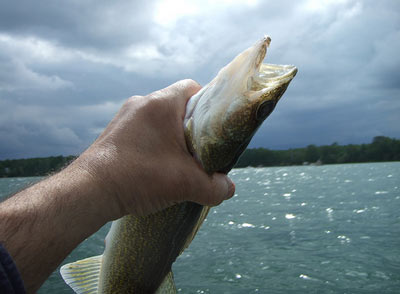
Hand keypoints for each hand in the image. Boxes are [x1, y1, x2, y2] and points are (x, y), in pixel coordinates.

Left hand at [74, 79, 234, 217]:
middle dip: (191, 127)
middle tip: (200, 150)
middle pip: (177, 105)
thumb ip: (215, 187)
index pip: (192, 87)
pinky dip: (153, 143)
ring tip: (178, 161)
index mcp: (161, 103)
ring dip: (171, 137)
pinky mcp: (114, 132)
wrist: (89, 191)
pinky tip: (155, 166)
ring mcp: (124, 117)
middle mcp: (141, 102)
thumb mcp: (186, 184)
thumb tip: (228, 189)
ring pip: (158, 119)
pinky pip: (142, 130)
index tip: (213, 127)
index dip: (209, 104)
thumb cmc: (139, 177)